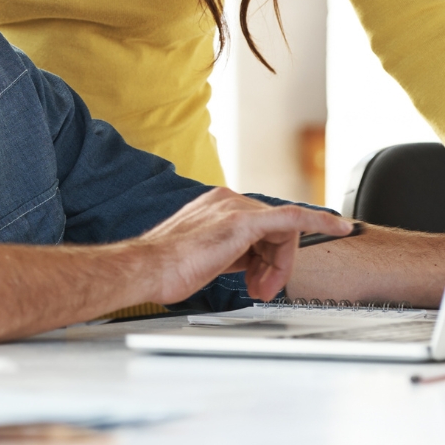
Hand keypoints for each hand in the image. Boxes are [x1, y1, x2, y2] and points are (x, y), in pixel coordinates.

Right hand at [136, 188, 352, 304]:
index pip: (259, 226)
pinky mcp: (243, 221)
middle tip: (263, 290)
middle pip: (274, 230)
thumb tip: (250, 263)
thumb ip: (234, 251)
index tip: (271, 272)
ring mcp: (234, 207)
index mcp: (216, 204)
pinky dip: (318, 222)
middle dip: (275, 264)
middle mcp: (227, 200)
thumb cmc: (169, 268)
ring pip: (281, 233)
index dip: (267, 255)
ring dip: (279, 266)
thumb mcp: (208, 256)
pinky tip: (339, 227)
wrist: (150, 268)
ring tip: (261, 289)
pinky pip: (291, 218)